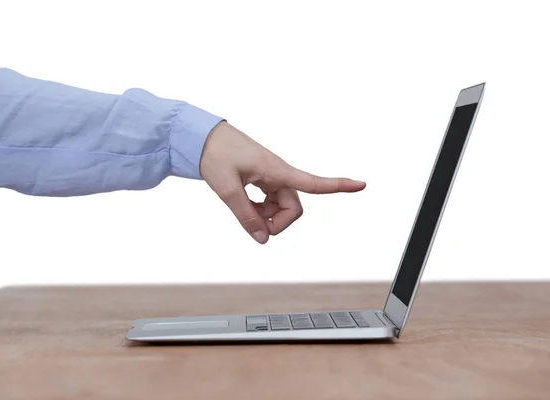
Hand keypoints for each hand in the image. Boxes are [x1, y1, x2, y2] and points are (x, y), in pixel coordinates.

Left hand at [199, 122, 365, 243]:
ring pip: (281, 207)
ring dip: (266, 217)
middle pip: (293, 208)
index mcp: (276, 171)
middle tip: (253, 225)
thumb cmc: (214, 156)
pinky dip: (259, 211)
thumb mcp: (227, 189)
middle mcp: (279, 174)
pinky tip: (245, 206)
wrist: (201, 137)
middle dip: (278, 222)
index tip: (362, 184)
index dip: (338, 186)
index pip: (313, 183)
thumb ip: (246, 216)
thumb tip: (263, 240)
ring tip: (243, 209)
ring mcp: (271, 177)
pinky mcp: (262, 180)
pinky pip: (270, 202)